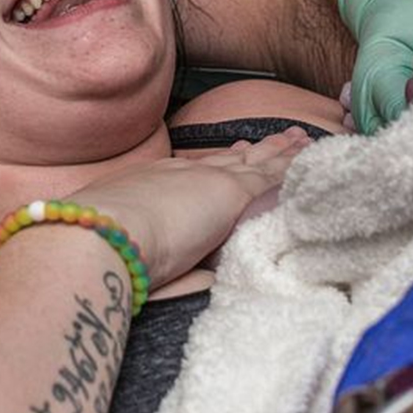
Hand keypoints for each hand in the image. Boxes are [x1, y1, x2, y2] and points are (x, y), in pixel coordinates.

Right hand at [68, 128, 310, 288]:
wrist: (103, 236)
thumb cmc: (105, 253)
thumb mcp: (131, 246)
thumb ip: (164, 257)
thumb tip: (198, 276)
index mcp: (154, 183)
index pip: (196, 169)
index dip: (222, 161)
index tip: (238, 151)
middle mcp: (181, 173)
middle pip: (230, 158)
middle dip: (256, 149)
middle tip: (280, 136)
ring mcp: (206, 180)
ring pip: (255, 161)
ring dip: (280, 152)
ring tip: (302, 140)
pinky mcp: (232, 192)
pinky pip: (271, 175)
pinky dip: (291, 166)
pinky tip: (309, 159)